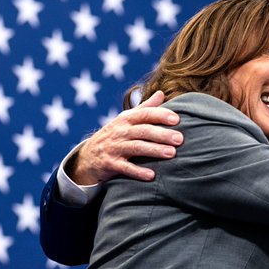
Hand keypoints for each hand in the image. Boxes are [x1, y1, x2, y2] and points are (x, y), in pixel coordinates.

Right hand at [66, 90, 181, 183]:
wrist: (88, 156)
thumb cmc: (115, 136)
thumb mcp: (126, 120)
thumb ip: (145, 108)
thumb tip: (161, 93)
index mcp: (126, 119)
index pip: (144, 114)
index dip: (160, 115)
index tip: (177, 119)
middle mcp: (120, 131)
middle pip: (143, 130)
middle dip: (162, 134)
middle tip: (180, 139)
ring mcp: (114, 147)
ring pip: (136, 147)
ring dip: (154, 150)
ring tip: (171, 153)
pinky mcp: (110, 164)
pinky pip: (125, 168)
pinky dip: (138, 172)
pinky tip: (152, 175)